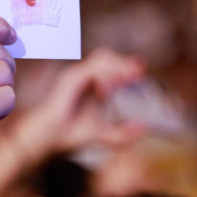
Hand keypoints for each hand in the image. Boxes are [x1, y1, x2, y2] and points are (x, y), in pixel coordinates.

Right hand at [14, 48, 145, 160]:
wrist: (50, 139)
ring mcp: (77, 75)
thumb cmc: (72, 134)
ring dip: (116, 67)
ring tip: (125, 81)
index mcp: (94, 85)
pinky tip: (106, 92)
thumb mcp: (105, 136)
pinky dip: (103, 77)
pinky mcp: (70, 79)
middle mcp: (86, 77)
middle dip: (124, 63)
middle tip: (137, 74)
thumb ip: (124, 134)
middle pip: (108, 57)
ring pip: (102, 58)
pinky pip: (91, 69)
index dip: (127, 65)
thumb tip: (145, 127)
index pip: (112, 65)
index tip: (141, 72)